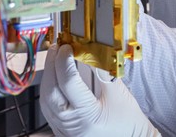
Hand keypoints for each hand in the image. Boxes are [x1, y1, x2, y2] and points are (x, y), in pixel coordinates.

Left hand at [40, 44, 158, 136]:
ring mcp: (65, 131)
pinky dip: (50, 92)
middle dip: (51, 66)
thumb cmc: (129, 122)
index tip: (67, 47)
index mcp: (88, 116)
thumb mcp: (120, 94)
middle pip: (51, 92)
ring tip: (54, 60)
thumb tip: (95, 52)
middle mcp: (72, 126)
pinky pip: (49, 111)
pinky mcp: (63, 132)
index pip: (68, 83)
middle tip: (57, 48)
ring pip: (46, 102)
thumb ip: (106, 73)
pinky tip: (54, 80)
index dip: (64, 61)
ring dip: (48, 78)